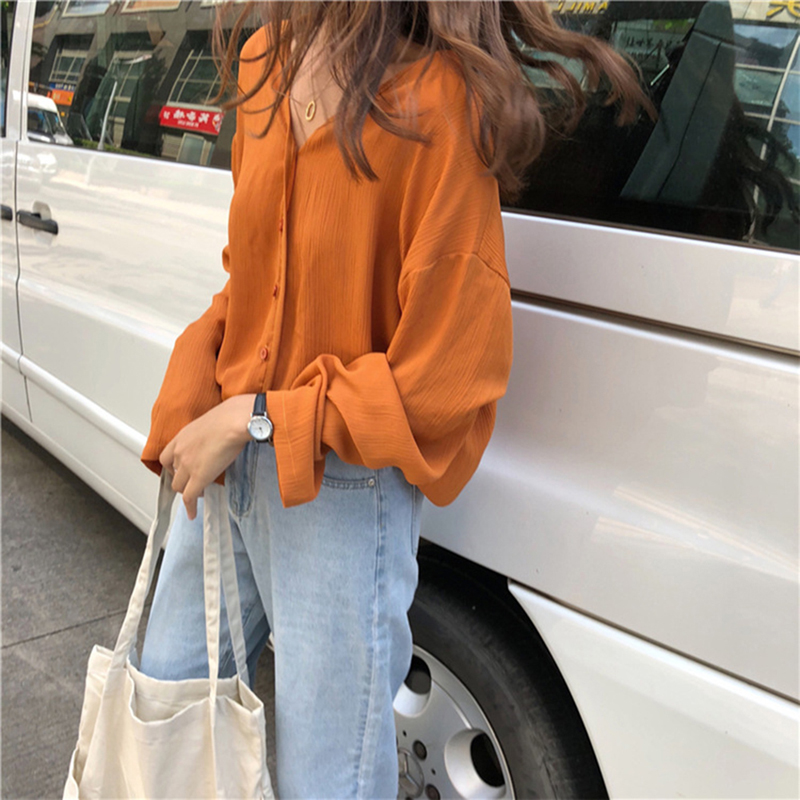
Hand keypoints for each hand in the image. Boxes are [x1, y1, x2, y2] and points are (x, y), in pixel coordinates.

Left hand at [159, 394, 256, 519]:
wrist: (235, 421)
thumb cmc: (231, 416)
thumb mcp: (214, 421)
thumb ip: (210, 432)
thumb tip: (221, 434)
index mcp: (182, 436)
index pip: (167, 456)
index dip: (172, 466)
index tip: (179, 470)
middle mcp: (180, 451)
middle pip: (172, 473)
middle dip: (181, 480)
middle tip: (192, 483)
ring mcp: (187, 465)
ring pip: (179, 487)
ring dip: (187, 492)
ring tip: (198, 494)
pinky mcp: (199, 478)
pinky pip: (189, 497)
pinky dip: (190, 507)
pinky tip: (192, 514)